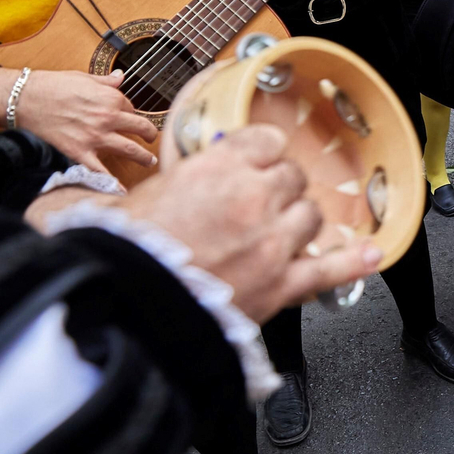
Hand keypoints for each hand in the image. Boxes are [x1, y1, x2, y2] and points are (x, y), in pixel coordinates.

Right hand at [0, 67, 158, 170]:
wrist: (25, 99)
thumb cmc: (52, 85)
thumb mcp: (83, 77)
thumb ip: (106, 81)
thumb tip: (120, 77)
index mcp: (111, 98)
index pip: (131, 107)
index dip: (129, 112)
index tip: (128, 117)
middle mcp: (108, 117)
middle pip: (140, 128)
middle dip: (150, 136)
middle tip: (152, 140)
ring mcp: (96, 137)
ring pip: (130, 150)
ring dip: (144, 157)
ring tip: (149, 162)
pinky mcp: (80, 152)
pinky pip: (101, 170)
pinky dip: (112, 182)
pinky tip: (121, 191)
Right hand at [25, 126, 384, 323]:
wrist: (123, 311)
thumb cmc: (116, 256)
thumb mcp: (116, 202)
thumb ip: (122, 186)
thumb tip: (83, 184)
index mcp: (216, 167)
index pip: (265, 142)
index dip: (260, 154)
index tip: (255, 162)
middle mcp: (252, 198)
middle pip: (291, 179)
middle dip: (278, 189)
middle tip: (257, 204)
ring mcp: (272, 243)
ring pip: (310, 217)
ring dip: (299, 223)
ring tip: (279, 233)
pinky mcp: (280, 287)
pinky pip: (329, 269)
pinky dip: (352, 262)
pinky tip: (370, 253)